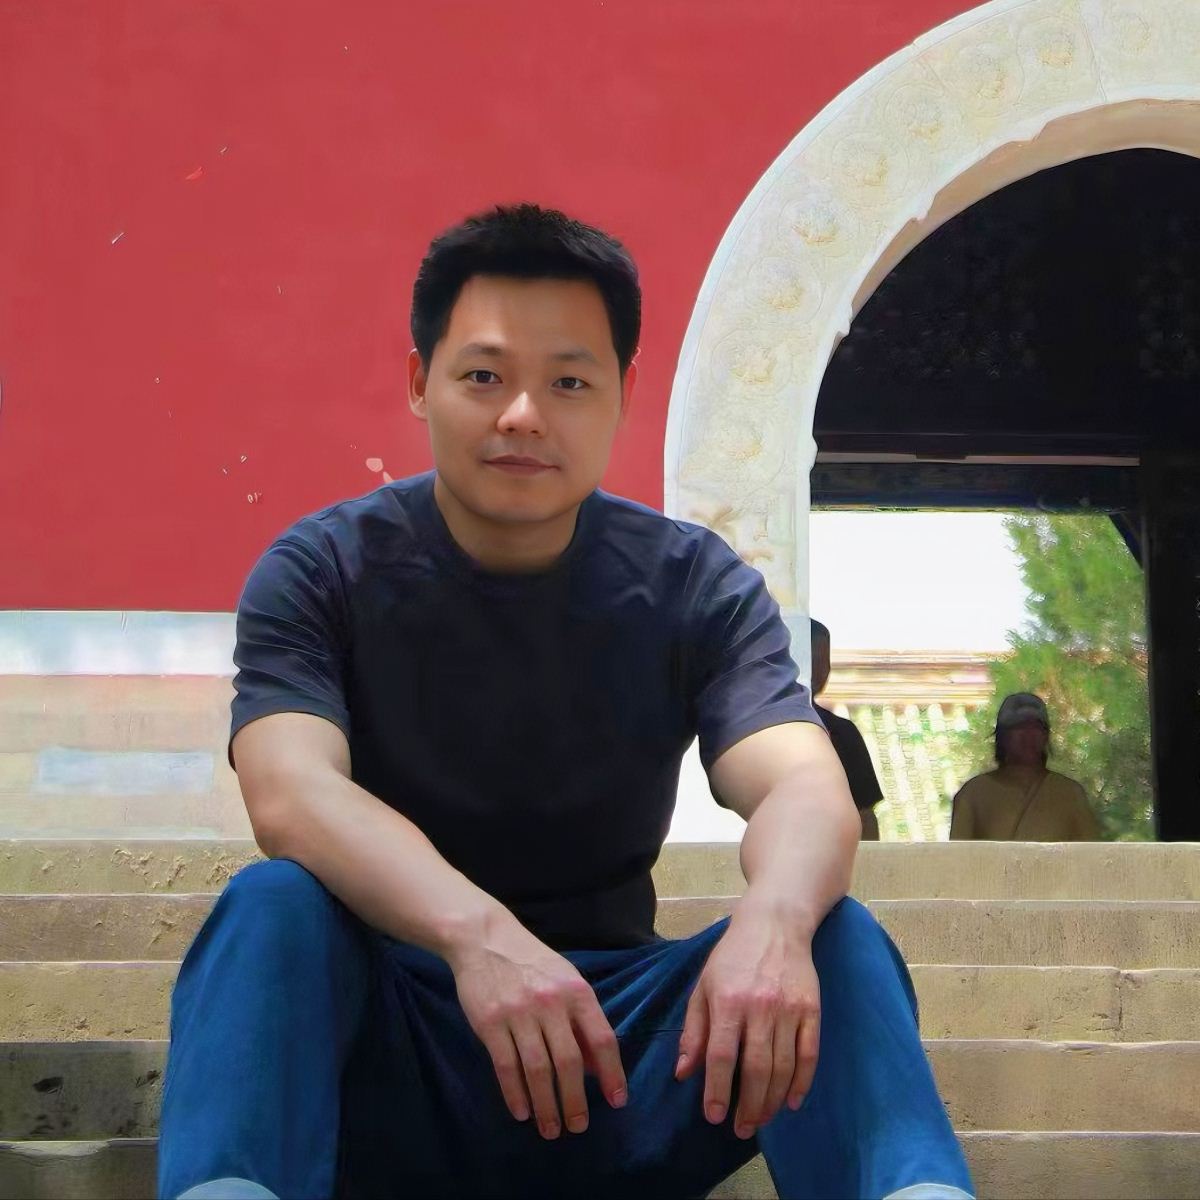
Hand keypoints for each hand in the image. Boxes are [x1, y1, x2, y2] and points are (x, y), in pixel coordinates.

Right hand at [448, 919, 627, 1139]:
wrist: (486, 939)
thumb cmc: (532, 963)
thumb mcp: (566, 981)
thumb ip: (582, 1021)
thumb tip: (596, 1067)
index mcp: (576, 991)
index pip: (601, 1039)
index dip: (612, 1073)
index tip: (617, 1101)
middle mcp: (551, 1003)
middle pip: (569, 1061)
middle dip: (575, 1100)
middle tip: (578, 1127)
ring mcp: (519, 1013)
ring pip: (538, 1070)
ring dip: (546, 1105)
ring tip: (551, 1129)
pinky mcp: (491, 1022)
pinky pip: (506, 1066)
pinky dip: (515, 1093)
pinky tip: (522, 1112)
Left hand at [675, 901, 820, 1137]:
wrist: (775, 923)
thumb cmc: (732, 956)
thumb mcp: (704, 986)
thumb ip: (694, 1029)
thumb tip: (683, 1072)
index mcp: (728, 1001)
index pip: (721, 1056)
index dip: (716, 1090)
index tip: (713, 1117)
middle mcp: (760, 1007)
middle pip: (756, 1069)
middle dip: (748, 1106)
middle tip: (741, 1130)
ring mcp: (789, 1009)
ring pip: (783, 1067)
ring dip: (772, 1101)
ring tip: (761, 1120)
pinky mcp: (812, 1009)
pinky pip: (809, 1055)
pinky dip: (802, 1083)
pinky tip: (791, 1102)